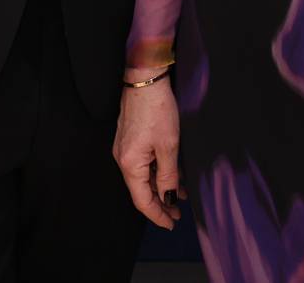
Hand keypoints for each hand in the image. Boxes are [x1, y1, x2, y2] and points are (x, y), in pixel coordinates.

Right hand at [113, 76, 183, 229]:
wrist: (145, 78)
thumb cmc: (156, 109)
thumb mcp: (169, 146)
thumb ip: (168, 175)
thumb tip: (169, 197)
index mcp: (130, 164)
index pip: (142, 200)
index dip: (157, 215)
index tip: (170, 224)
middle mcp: (123, 159)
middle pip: (141, 190)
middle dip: (160, 203)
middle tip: (177, 215)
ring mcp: (125, 149)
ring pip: (143, 177)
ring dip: (161, 187)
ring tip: (180, 196)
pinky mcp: (130, 139)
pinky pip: (143, 163)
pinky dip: (157, 172)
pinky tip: (172, 174)